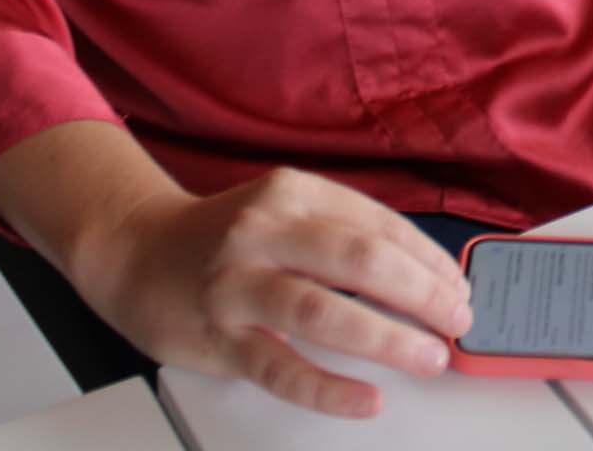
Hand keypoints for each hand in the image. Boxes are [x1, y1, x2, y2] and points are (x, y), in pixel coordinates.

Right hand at [75, 166, 473, 418]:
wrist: (133, 253)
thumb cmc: (223, 239)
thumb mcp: (284, 213)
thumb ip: (343, 234)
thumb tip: (423, 277)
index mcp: (291, 192)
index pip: (378, 224)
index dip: (428, 260)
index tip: (459, 287)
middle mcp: (263, 231)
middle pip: (359, 259)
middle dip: (421, 293)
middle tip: (457, 321)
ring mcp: (237, 284)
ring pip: (322, 310)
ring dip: (386, 337)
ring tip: (427, 357)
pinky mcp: (217, 335)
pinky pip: (280, 366)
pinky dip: (328, 388)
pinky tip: (365, 399)